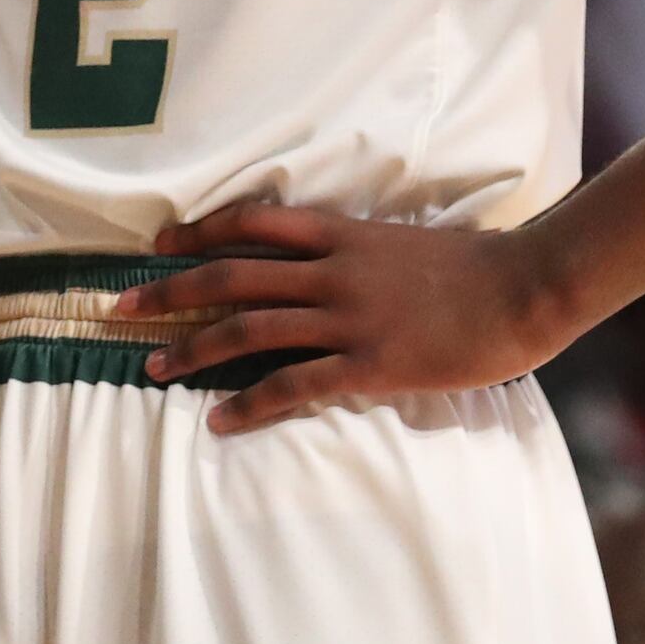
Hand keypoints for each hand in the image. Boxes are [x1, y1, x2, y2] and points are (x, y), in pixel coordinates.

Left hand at [112, 204, 572, 435]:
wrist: (524, 289)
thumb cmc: (475, 267)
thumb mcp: (404, 242)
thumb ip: (359, 250)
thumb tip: (325, 259)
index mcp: (343, 233)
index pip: (254, 222)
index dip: (200, 231)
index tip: (160, 242)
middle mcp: (333, 270)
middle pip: (232, 274)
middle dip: (169, 291)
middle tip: (121, 307)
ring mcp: (348, 317)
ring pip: (249, 329)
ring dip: (193, 348)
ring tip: (152, 368)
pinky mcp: (369, 364)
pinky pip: (293, 385)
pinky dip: (249, 404)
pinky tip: (217, 421)